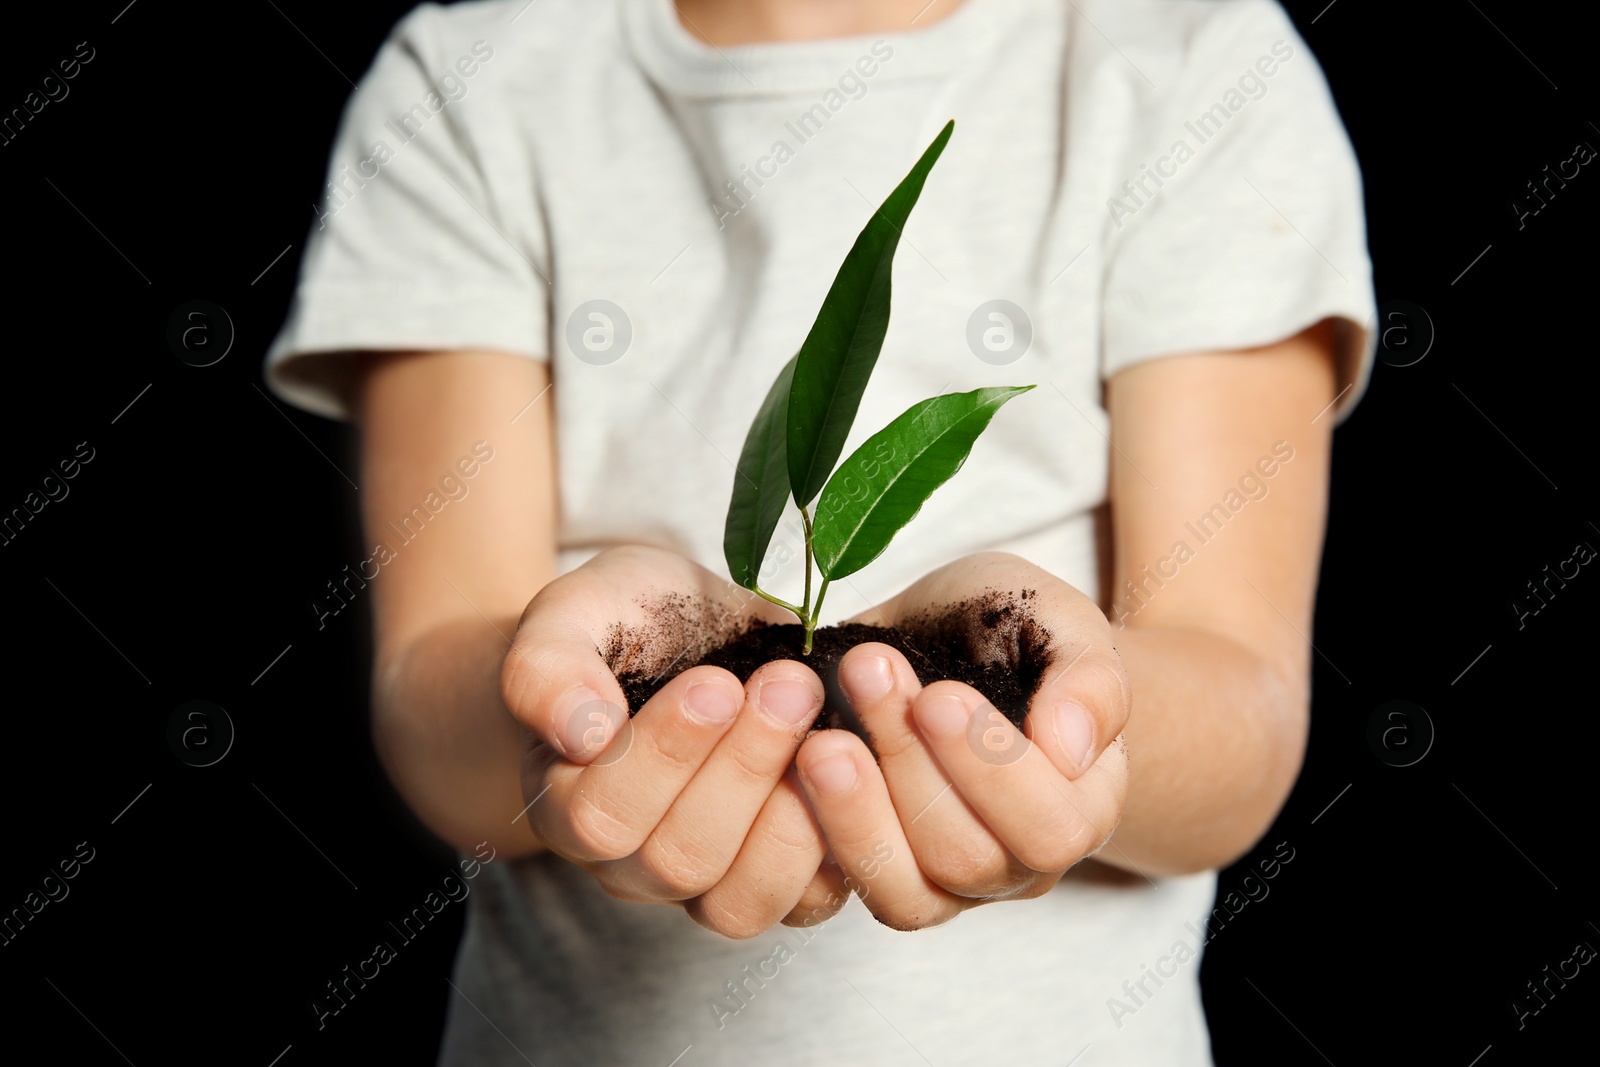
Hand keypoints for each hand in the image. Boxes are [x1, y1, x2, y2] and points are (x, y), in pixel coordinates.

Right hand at [501, 546, 848, 936]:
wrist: (701, 628)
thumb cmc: (631, 621)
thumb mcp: (577, 612)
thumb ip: (547, 666)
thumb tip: (575, 730)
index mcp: (566, 805)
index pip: (602, 820)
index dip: (665, 756)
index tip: (718, 681)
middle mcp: (630, 864)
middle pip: (678, 860)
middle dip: (743, 768)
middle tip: (787, 685)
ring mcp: (706, 883)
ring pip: (740, 902)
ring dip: (792, 811)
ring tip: (823, 726)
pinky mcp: (780, 884)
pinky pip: (808, 903)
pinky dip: (839, 839)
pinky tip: (850, 762)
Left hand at [792, 552, 1130, 928]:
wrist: (946, 635)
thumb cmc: (1011, 629)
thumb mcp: (1060, 621)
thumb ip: (1090, 680)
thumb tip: (1071, 746)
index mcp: (1083, 806)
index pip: (1051, 829)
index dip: (990, 771)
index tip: (936, 695)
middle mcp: (1021, 864)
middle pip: (967, 857)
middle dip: (909, 764)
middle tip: (867, 674)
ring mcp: (950, 884)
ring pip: (905, 890)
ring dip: (856, 810)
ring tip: (821, 737)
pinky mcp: (883, 878)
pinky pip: (852, 889)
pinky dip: (819, 833)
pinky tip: (796, 766)